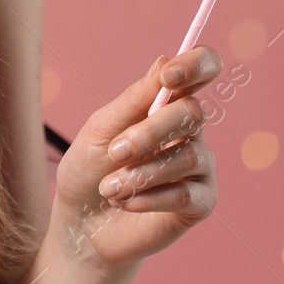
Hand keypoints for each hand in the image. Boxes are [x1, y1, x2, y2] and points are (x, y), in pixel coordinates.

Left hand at [50, 46, 220, 274]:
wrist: (81, 223)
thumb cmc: (90, 169)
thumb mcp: (101, 130)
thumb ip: (134, 100)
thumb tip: (164, 60)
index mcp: (166, 103)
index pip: (202, 68)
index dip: (195, 64)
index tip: (169, 78)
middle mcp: (190, 130)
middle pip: (192, 113)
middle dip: (149, 133)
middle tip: (114, 153)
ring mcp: (199, 166)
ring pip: (188, 156)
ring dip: (142, 173)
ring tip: (109, 188)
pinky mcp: (201, 202)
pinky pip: (186, 194)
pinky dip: (149, 198)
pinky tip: (124, 202)